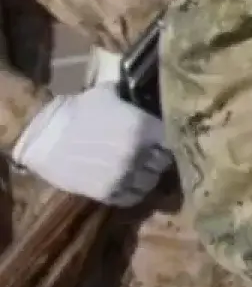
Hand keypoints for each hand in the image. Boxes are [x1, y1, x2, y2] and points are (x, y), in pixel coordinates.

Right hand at [12, 83, 171, 206]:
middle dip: (158, 159)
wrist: (45, 136)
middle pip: (163, 163)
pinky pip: (133, 198)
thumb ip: (130, 96)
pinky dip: (133, 193)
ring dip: (147, 177)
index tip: (163, 141)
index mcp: (144, 128)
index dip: (168, 141)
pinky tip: (127, 184)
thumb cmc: (77, 111)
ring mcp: (125, 175)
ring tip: (139, 171)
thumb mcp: (107, 94)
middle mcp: (139, 153)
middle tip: (150, 157)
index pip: (172, 140)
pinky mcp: (109, 193)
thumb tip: (142, 88)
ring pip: (151, 182)